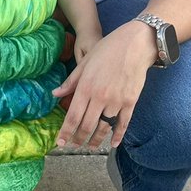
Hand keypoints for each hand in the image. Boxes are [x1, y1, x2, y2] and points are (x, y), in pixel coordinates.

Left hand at [52, 22, 154, 149]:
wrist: (135, 44)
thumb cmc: (107, 49)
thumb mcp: (85, 62)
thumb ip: (70, 81)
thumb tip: (55, 94)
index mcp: (86, 87)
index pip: (72, 116)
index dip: (65, 132)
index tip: (60, 143)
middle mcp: (100, 97)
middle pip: (87, 126)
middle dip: (79, 139)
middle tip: (74, 146)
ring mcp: (116, 101)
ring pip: (104, 127)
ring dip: (96, 140)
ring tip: (90, 146)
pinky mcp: (130, 102)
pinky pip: (123, 124)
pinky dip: (118, 136)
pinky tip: (113, 144)